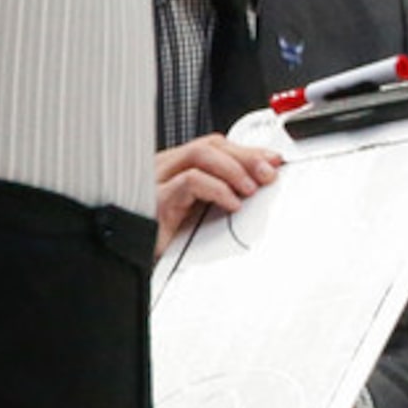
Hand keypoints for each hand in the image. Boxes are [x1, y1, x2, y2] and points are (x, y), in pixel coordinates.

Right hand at [155, 134, 282, 254]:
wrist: (134, 262)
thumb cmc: (165, 241)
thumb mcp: (199, 212)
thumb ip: (221, 193)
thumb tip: (259, 181)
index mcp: (176, 167)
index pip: (214, 145)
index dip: (246, 150)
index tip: (273, 160)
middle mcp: (165, 168)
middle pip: (210, 145)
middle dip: (246, 156)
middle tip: (269, 173)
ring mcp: (156, 181)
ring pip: (200, 154)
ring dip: (234, 169)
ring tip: (252, 189)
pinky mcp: (153, 200)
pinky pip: (190, 181)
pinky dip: (217, 189)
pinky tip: (232, 204)